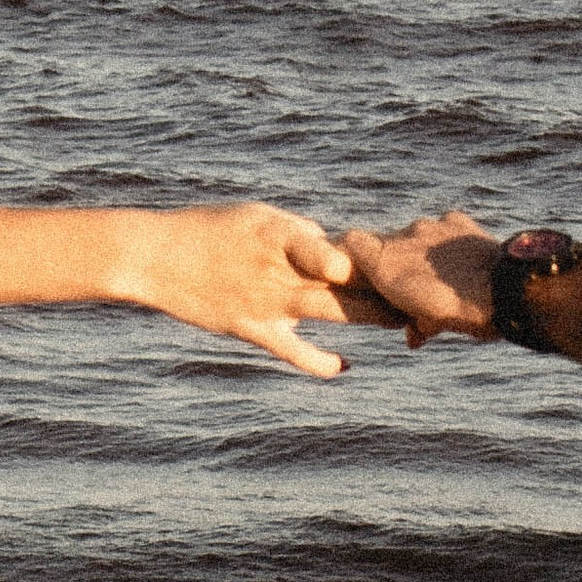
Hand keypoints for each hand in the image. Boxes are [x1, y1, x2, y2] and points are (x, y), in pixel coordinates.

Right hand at [129, 204, 405, 377]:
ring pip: (336, 313)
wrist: (156, 255)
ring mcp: (269, 301)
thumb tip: (332, 248)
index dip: (380, 256)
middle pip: (352, 280)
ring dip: (373, 318)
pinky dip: (322, 363)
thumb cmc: (208, 230)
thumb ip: (299, 233)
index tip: (408, 259)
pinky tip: (345, 366)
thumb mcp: (257, 216)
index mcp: (285, 233)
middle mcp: (283, 267)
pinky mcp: (251, 328)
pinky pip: (295, 352)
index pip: (346, 246)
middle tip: (425, 294)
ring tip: (404, 325)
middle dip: (391, 288)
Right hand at [339, 211, 501, 348]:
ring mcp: (430, 226)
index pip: (350, 242)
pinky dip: (446, 244)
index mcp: (386, 263)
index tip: (357, 269)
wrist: (504, 288)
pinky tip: (460, 260)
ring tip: (443, 276)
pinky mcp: (455, 220)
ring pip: (415, 238)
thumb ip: (415, 324)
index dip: (350, 253)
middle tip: (413, 286)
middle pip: (387, 245)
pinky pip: (442, 228)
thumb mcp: (431, 324)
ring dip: (423, 255)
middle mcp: (402, 237)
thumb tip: (414, 336)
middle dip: (396, 264)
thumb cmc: (461, 312)